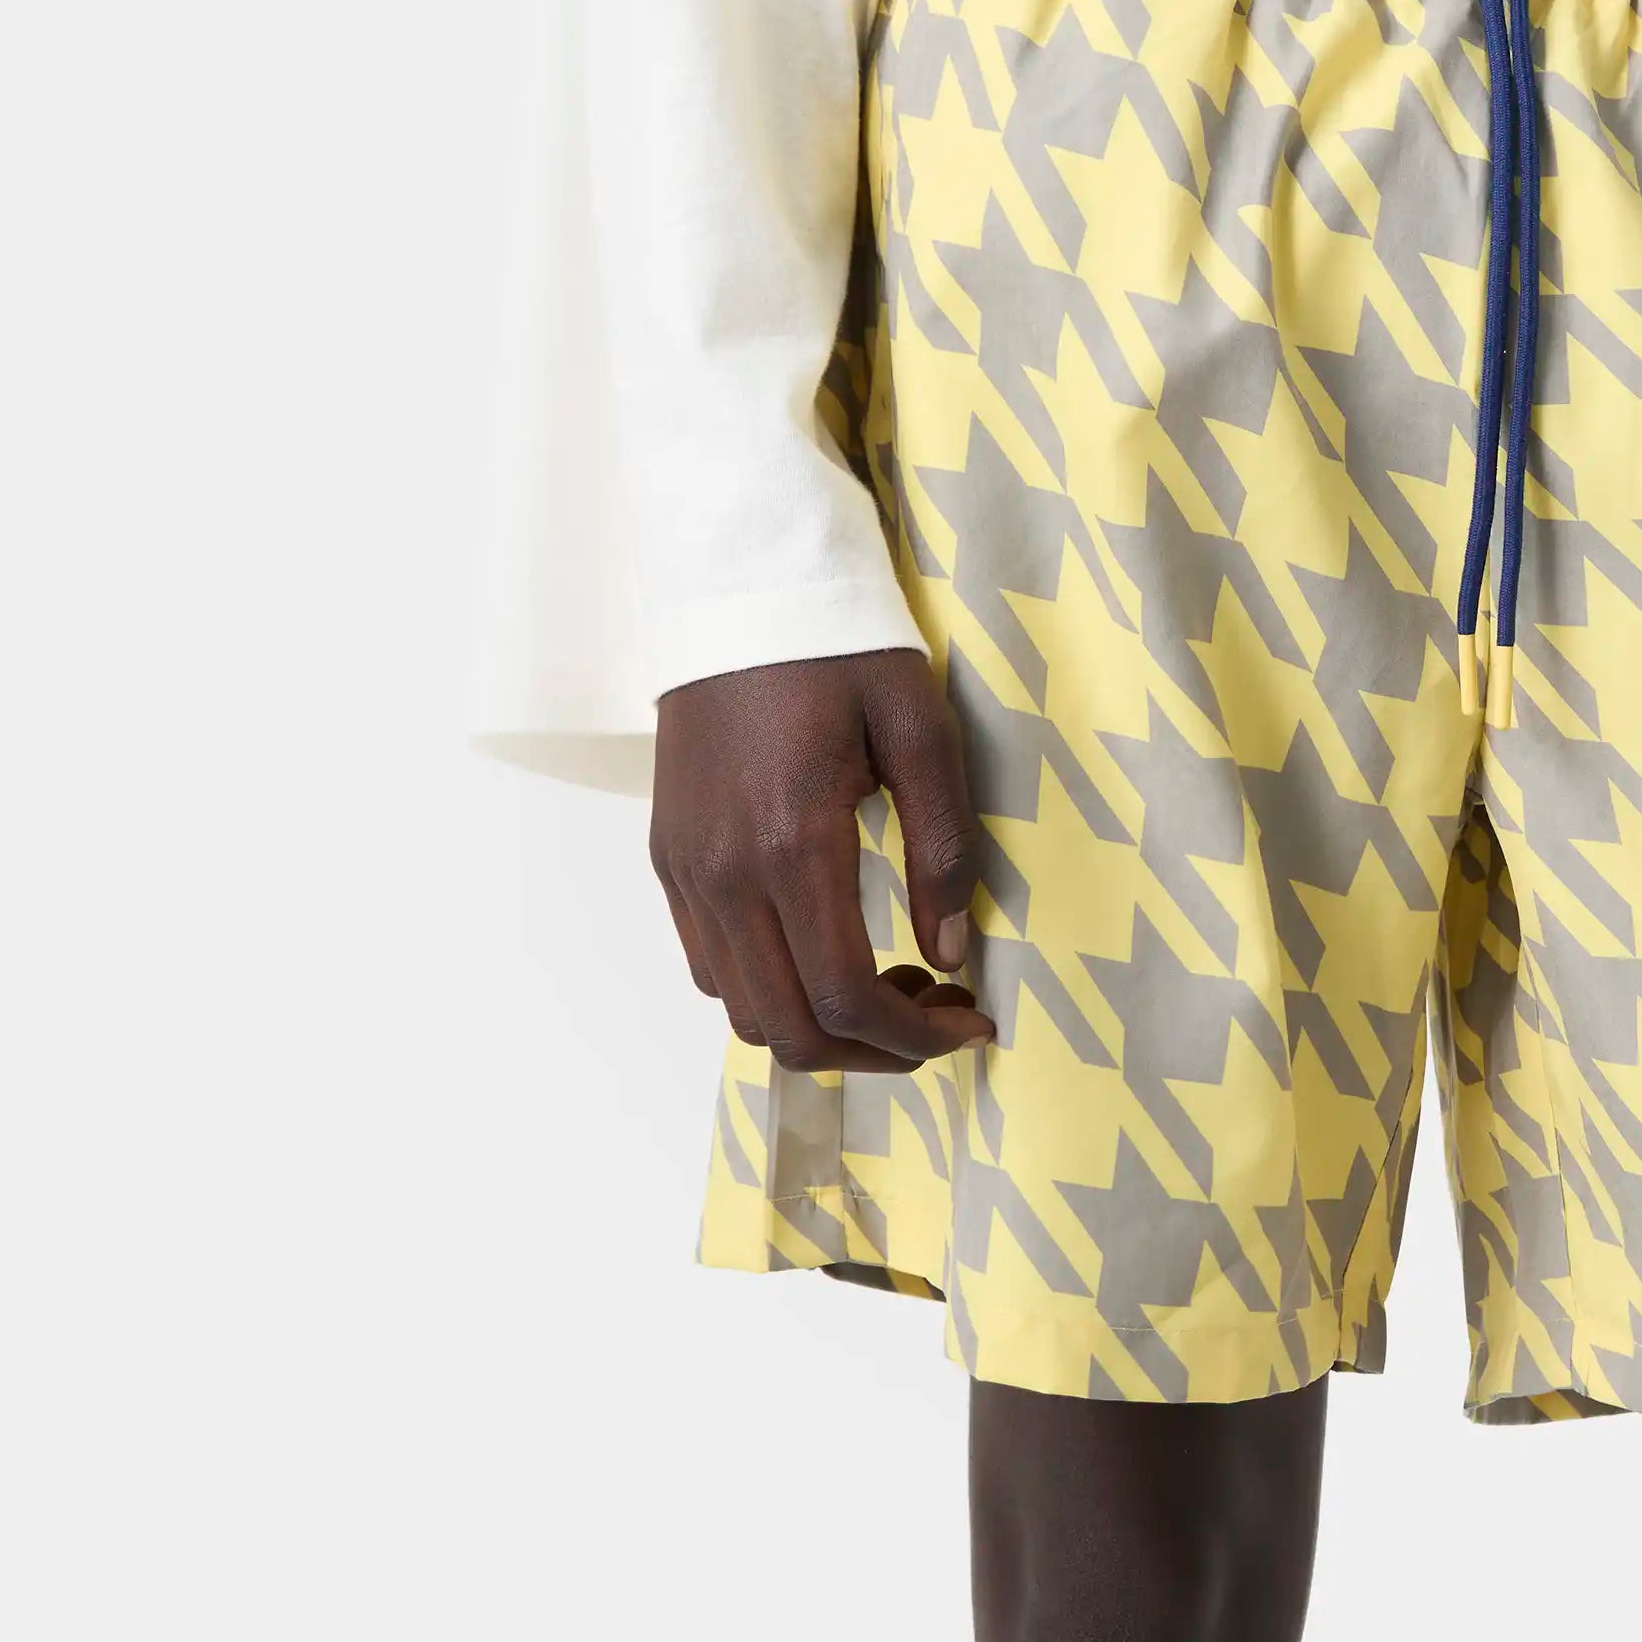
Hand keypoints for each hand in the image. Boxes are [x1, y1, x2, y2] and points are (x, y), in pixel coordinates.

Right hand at [650, 650, 992, 1075]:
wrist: (741, 588)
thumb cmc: (844, 649)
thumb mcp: (922, 730)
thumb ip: (942, 846)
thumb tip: (948, 953)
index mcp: (792, 843)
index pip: (846, 996)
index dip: (917, 1038)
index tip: (972, 1025)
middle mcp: (724, 874)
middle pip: (790, 1029)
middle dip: (875, 1052)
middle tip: (939, 1020)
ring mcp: (686, 871)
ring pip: (744, 1012)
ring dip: (822, 1027)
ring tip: (892, 985)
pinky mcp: (670, 859)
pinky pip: (712, 966)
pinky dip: (774, 989)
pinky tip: (829, 950)